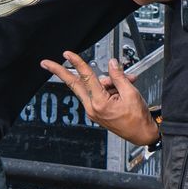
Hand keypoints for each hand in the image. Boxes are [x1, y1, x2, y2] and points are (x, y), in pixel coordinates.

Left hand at [42, 50, 158, 146]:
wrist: (142, 134)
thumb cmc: (137, 118)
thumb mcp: (131, 93)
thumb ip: (119, 76)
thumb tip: (112, 64)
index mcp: (100, 103)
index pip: (86, 77)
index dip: (77, 63)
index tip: (68, 54)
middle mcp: (93, 108)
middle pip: (74, 84)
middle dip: (60, 72)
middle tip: (46, 63)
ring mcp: (93, 111)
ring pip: (91, 87)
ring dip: (106, 81)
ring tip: (128, 82)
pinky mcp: (97, 112)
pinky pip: (97, 94)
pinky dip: (108, 88)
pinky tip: (122, 88)